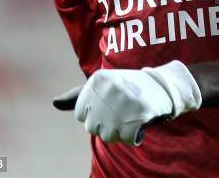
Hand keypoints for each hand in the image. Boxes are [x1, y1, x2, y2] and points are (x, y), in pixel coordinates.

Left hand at [53, 60, 201, 144]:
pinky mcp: (139, 113)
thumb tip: (54, 102)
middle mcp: (108, 88)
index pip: (80, 114)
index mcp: (97, 79)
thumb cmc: (129, 86)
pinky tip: (140, 121)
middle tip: (123, 108)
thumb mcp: (102, 85)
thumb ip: (77, 96)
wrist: (164, 84)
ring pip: (107, 134)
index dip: (95, 114)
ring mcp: (124, 100)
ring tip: (131, 114)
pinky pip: (125, 138)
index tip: (110, 103)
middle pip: (92, 126)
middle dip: (107, 123)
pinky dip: (133, 135)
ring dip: (120, 130)